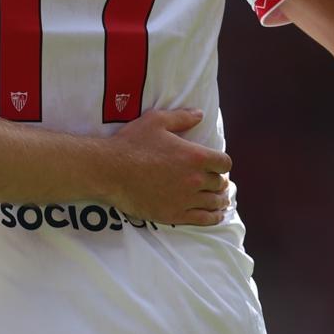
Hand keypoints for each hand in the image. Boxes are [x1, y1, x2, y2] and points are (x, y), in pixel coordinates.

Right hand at [99, 109, 232, 225]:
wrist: (109, 171)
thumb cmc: (131, 143)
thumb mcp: (155, 121)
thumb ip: (181, 118)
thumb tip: (200, 114)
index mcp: (194, 156)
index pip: (224, 163)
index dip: (221, 163)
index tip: (217, 165)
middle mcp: (194, 179)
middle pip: (219, 183)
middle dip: (218, 181)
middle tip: (215, 182)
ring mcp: (185, 199)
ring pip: (214, 202)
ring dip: (219, 200)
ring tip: (220, 199)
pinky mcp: (174, 215)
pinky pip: (203, 219)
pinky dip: (213, 217)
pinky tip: (215, 215)